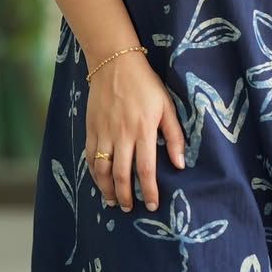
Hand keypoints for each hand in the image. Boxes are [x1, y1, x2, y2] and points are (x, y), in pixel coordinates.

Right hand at [85, 53, 186, 211]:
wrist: (114, 63)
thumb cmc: (145, 84)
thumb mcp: (166, 106)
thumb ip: (174, 136)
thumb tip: (181, 164)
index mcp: (143, 130)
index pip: (146, 169)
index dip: (150, 191)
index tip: (153, 205)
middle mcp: (122, 135)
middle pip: (121, 175)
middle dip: (126, 196)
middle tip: (130, 209)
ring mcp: (103, 133)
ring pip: (102, 170)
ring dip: (107, 189)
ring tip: (113, 202)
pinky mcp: (91, 128)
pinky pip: (90, 157)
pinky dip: (94, 173)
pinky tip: (99, 181)